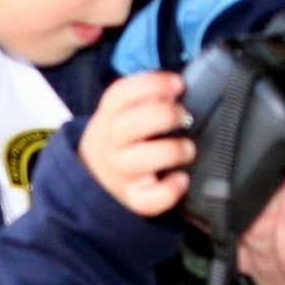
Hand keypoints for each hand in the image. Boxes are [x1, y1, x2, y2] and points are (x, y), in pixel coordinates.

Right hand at [79, 71, 192, 216]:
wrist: (96, 177)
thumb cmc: (123, 139)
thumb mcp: (121, 113)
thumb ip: (144, 98)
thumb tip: (176, 88)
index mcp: (109, 116)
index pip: (121, 93)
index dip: (152, 84)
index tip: (178, 84)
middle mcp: (112, 143)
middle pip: (129, 125)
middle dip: (163, 115)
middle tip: (185, 117)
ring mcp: (121, 172)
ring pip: (138, 161)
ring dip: (170, 151)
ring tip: (187, 149)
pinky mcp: (134, 198)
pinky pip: (149, 199)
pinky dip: (169, 190)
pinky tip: (182, 179)